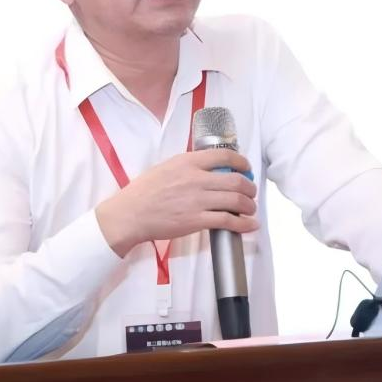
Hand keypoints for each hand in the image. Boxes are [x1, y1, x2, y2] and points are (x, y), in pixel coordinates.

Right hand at [95, 149, 257, 256]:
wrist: (130, 214)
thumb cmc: (144, 191)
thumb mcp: (166, 167)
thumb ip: (188, 166)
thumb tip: (209, 167)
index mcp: (188, 162)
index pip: (224, 156)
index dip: (242, 162)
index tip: (246, 168)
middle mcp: (195, 179)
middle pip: (236, 180)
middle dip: (250, 187)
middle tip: (251, 191)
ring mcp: (197, 201)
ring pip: (236, 201)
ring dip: (249, 205)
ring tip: (250, 208)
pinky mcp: (196, 221)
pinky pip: (227, 221)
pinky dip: (243, 224)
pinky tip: (249, 225)